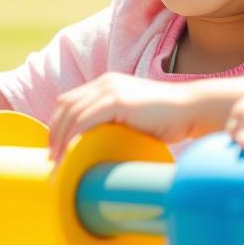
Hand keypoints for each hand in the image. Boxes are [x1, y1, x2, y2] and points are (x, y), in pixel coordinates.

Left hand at [48, 74, 199, 161]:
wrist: (190, 109)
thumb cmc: (167, 120)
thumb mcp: (132, 118)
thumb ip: (114, 123)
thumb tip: (95, 147)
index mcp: (107, 84)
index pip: (70, 100)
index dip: (58, 124)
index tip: (56, 148)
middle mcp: (106, 82)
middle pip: (66, 105)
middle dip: (55, 132)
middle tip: (53, 159)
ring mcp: (111, 89)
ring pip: (71, 113)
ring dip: (60, 139)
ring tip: (59, 162)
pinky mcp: (118, 100)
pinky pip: (85, 118)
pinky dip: (73, 137)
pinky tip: (71, 153)